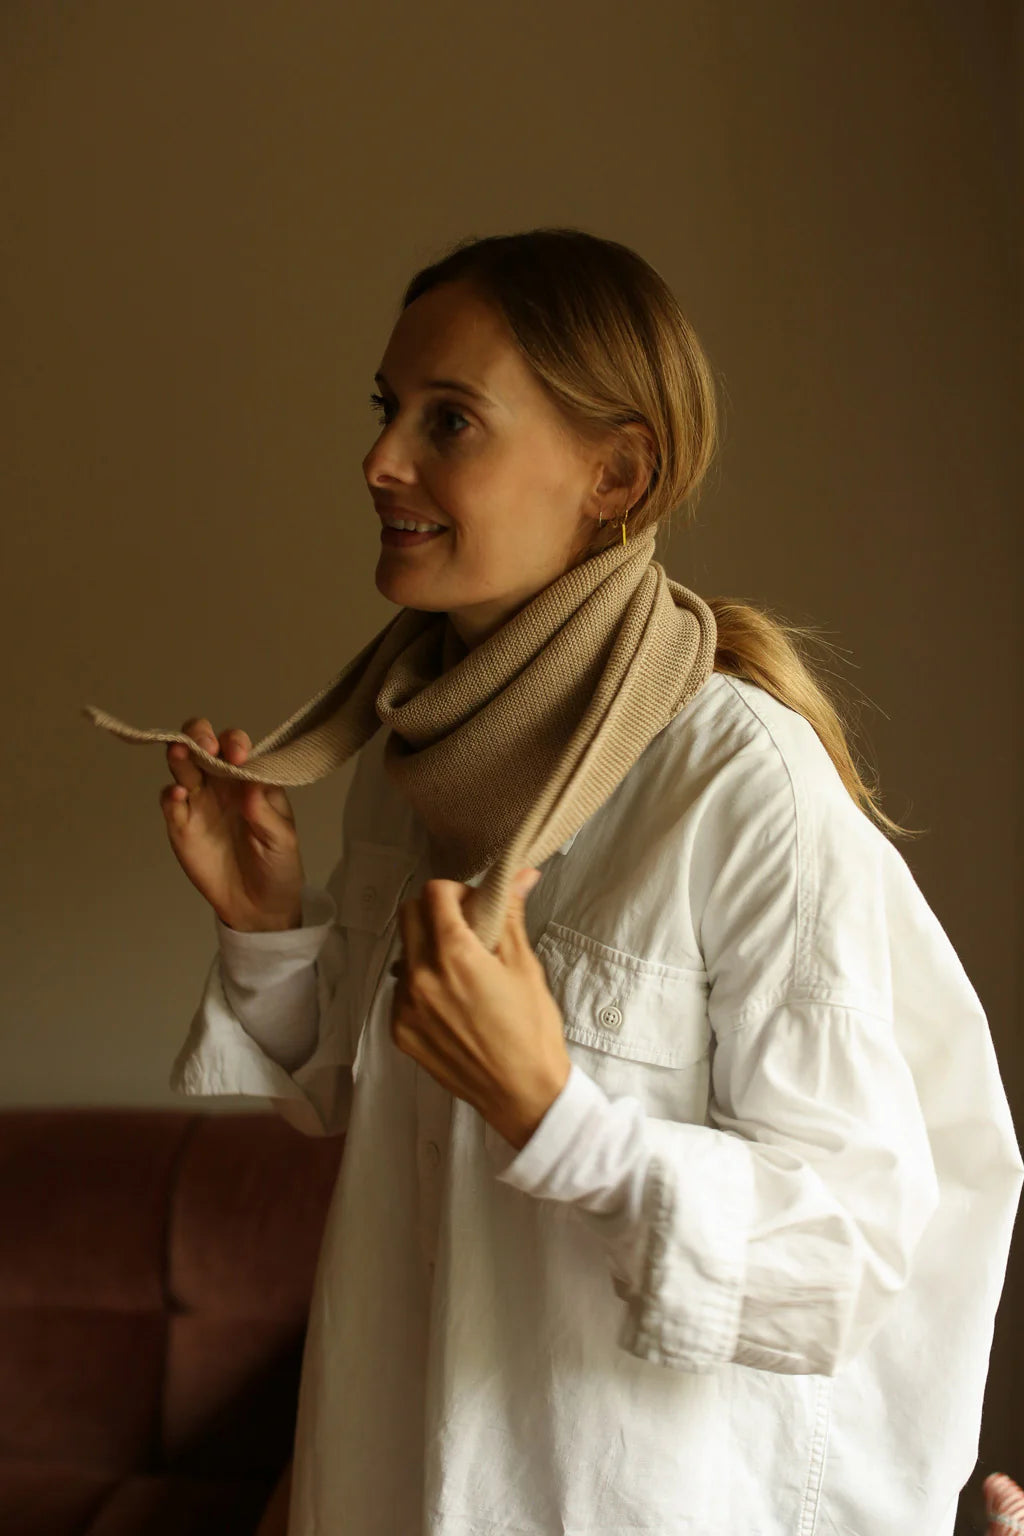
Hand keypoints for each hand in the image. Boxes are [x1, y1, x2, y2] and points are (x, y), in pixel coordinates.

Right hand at [159, 717, 304, 931]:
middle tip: (204, 746)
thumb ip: (265, 812)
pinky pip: (170, 802)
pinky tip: (179, 796)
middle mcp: (220, 781)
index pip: (236, 745)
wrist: (258, 905)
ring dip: (179, 754)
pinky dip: (170, 795)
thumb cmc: (278, 863)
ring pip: (181, 765)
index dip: (234, 742)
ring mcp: (198, 800)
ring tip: (181, 754)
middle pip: (201, 743)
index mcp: (249, 777)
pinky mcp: (180, 823)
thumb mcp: (282, 839)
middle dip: (198, 735)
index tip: (239, 756)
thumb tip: (249, 785)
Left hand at [389, 868, 571, 1149]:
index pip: (434, 893)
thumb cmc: (531, 1030)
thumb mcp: (524, 966)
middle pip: (409, 915)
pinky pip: (401, 990)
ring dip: (426, 949)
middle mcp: (420, 976)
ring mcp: (404, 1006)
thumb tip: (520, 874)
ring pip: (404, 953)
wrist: (521, 1093)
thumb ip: (509, 915)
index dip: (457, 892)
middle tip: (464, 930)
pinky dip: (421, 985)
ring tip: (459, 973)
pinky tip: (450, 1002)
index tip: (473, 907)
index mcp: (454, 954)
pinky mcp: (399, 1031)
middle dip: (435, 912)